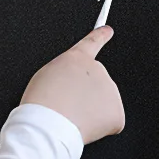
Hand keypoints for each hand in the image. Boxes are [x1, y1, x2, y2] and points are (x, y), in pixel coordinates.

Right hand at [21, 27, 124, 143]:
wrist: (49, 124)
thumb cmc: (42, 103)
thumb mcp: (46, 76)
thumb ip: (65, 74)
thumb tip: (73, 85)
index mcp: (77, 59)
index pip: (92, 42)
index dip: (100, 35)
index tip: (107, 30)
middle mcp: (98, 70)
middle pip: (96, 83)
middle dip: (87, 96)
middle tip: (70, 106)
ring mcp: (110, 91)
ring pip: (103, 104)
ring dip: (92, 112)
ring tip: (73, 116)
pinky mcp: (116, 112)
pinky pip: (111, 122)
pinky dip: (101, 127)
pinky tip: (85, 126)